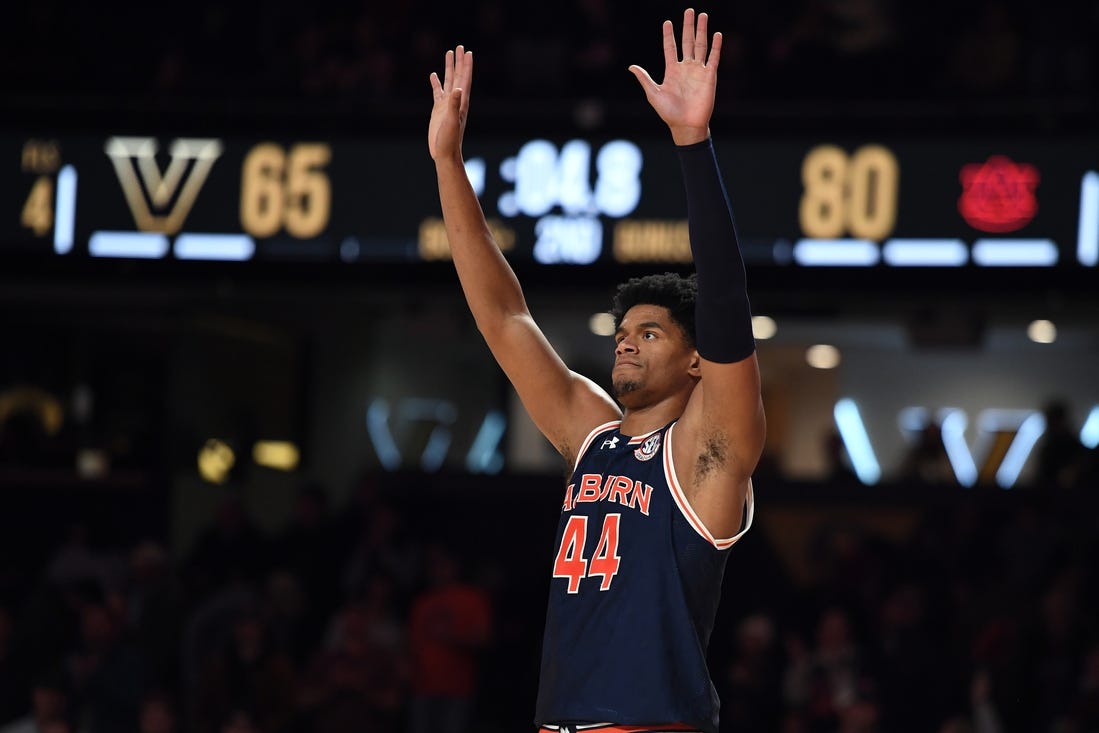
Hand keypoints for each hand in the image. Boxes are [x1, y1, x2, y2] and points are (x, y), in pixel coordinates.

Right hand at [428, 46, 471, 161]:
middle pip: (457, 76)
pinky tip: (433, 75)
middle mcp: (455, 101)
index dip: (466, 66)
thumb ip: (454, 105)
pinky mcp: (438, 110)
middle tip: (459, 47)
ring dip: (449, 68)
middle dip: (458, 62)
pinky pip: (437, 92)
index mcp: (461, 102)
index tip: (467, 52)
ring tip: (448, 53)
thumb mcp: (451, 121)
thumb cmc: (450, 140)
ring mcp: (447, 104)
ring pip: (448, 81)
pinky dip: (436, 83)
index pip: (464, 79)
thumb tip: (456, 89)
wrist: (445, 153)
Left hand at [628, 8, 720, 145]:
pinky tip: (717, 34)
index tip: (667, 22)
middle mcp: (686, 68)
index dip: (669, 35)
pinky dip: (716, 46)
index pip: (670, 47)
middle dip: (688, 26)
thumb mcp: (653, 94)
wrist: (686, 125)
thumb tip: (631, 66)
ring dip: (701, 31)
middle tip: (689, 11)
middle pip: (687, 41)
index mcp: (672, 71)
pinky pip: (713, 58)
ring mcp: (698, 71)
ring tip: (702, 16)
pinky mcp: (709, 76)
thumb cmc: (669, 113)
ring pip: (701, 46)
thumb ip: (644, 79)